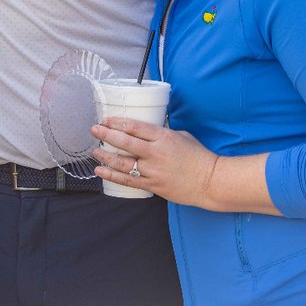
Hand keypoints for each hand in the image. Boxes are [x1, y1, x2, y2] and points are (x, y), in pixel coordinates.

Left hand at [91, 118, 218, 208]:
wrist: (211, 181)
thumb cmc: (198, 156)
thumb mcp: (181, 135)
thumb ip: (161, 133)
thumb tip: (145, 130)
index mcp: (163, 137)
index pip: (135, 127)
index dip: (117, 122)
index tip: (105, 120)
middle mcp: (156, 153)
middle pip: (125, 143)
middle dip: (106, 135)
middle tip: (93, 130)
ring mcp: (153, 171)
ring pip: (123, 163)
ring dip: (106, 156)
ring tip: (94, 151)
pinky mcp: (153, 186)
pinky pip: (128, 181)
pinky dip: (112, 175)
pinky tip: (100, 170)